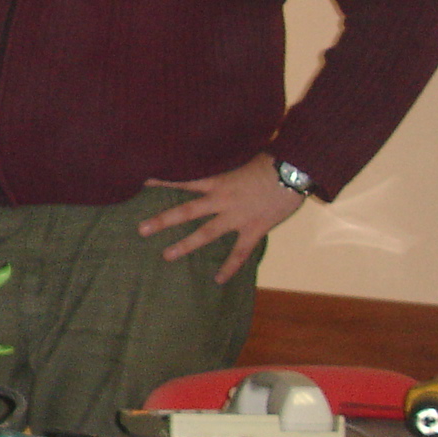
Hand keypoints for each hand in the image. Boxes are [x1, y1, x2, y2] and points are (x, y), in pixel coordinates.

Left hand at [140, 152, 303, 282]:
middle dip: (163, 220)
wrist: (296, 171)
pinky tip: (218, 280)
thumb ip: (226, 163)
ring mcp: (237, 217)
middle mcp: (222, 200)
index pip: (184, 180)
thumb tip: (214, 158)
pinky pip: (239, 253)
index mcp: (219, 180)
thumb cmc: (272, 159)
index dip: (163, 180)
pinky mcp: (254, 230)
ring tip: (166, 256)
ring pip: (206, 234)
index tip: (142, 182)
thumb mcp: (243, 156)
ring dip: (185, 245)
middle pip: (186, 211)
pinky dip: (229, 267)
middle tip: (141, 230)